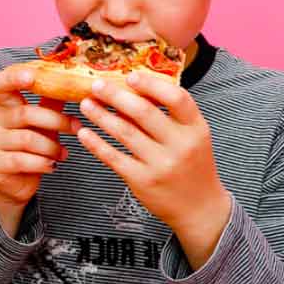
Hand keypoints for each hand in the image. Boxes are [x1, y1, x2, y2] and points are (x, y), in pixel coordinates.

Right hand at [0, 66, 74, 235]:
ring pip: (27, 139)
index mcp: (4, 106)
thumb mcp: (40, 123)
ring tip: (63, 154)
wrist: (13, 183)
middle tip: (76, 127)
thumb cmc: (29, 149)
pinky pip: (22, 160)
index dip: (12, 77)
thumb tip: (72, 82)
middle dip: (56, 121)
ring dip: (52, 147)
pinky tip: (51, 166)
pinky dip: (42, 163)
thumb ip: (51, 103)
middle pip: (25, 113)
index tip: (32, 75)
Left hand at [75, 72, 230, 268]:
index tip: (130, 75)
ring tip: (85, 104)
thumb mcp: (191, 136)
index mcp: (196, 128)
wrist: (199, 207)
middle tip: (95, 85)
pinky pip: (113, 157)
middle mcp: (181, 145)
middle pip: (144, 113)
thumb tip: (130, 88)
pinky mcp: (142, 181)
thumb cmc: (192, 164)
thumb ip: (168, 115)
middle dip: (115, 96)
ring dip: (101, 116)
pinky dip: (96, 143)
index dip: (152, 84)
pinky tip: (84, 132)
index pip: (177, 98)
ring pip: (125, 133)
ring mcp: (161, 164)